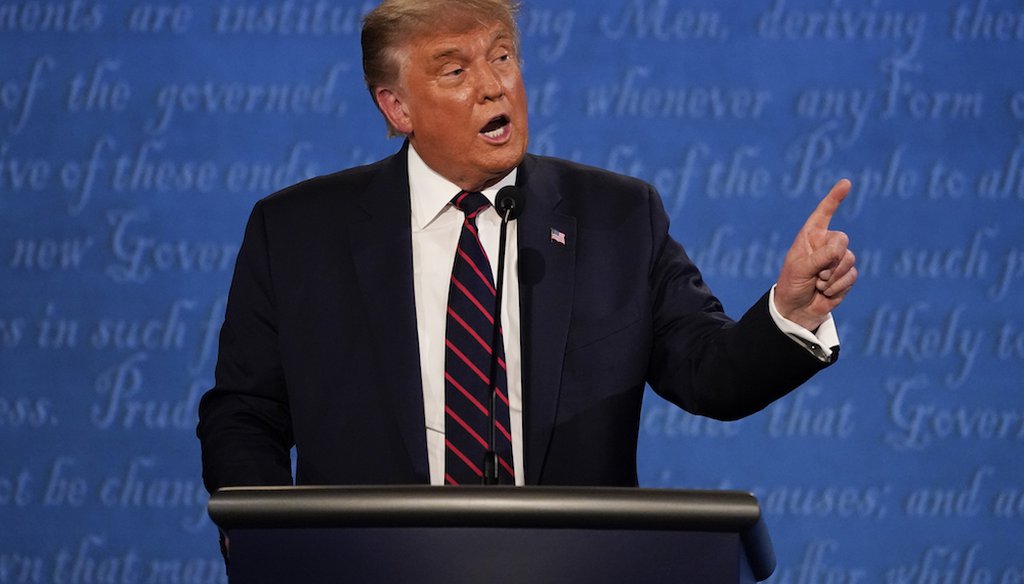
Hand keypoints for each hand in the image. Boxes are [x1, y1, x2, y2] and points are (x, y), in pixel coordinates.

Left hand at [774, 179, 857, 330]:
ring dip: (832, 277)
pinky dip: (837, 287)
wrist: (797, 310)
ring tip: (818, 284)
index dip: (834, 198)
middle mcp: (825, 245)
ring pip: (849, 260)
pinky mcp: (846, 276)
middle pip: (842, 240)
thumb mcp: (800, 269)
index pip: (823, 214)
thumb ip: (820, 257)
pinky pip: (852, 276)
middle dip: (831, 259)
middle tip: (816, 274)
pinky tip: (825, 292)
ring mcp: (837, 260)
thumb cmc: (792, 285)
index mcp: (810, 236)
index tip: (846, 183)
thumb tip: (842, 249)